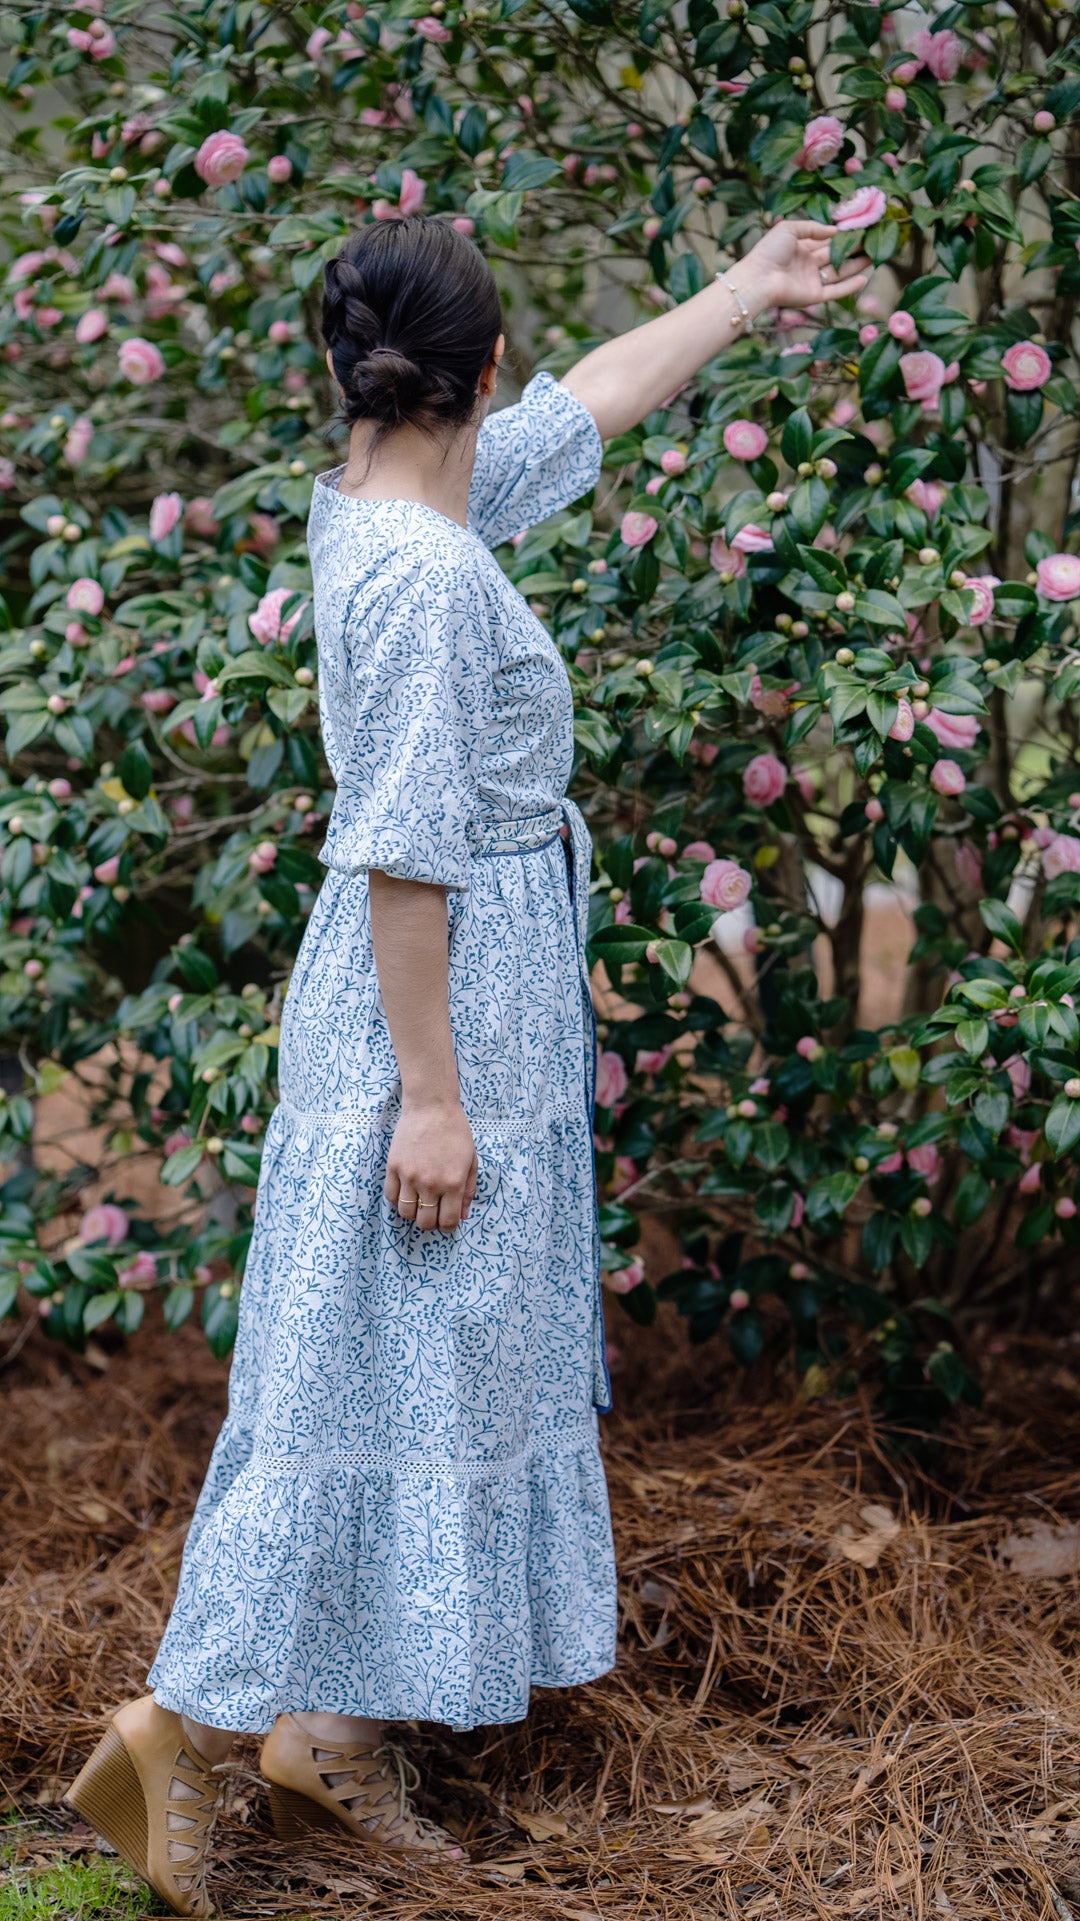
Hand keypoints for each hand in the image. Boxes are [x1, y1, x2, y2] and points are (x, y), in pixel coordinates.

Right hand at [385, 1099, 477, 1230]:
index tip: (446, 1220)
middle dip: (430, 1222)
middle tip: (432, 1212)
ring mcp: (409, 1176)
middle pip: (424, 1222)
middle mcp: (430, 1184)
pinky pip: (390, 1196)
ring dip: (413, 1212)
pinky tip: (406, 1190)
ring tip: (418, 1201)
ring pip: (405, 1213)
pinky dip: (398, 1199)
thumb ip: (468, 1190)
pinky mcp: (393, 1167)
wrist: (431, 1107)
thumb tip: (463, 1215)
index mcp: (453, 1183)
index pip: (447, 1221)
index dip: (447, 1226)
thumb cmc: (455, 1132)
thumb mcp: (471, 1160)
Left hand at [734, 219, 869, 316]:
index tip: (860, 228)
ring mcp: (812, 281)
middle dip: (853, 249)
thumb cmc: (769, 251)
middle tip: (872, 240)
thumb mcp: (789, 229)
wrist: (758, 278)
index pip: (827, 241)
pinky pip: (835, 291)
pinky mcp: (814, 296)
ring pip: (839, 272)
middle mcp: (809, 265)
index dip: (843, 236)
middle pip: (836, 256)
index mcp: (802, 248)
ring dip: (856, 266)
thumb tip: (835, 231)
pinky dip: (849, 286)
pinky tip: (865, 278)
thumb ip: (812, 228)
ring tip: (873, 256)